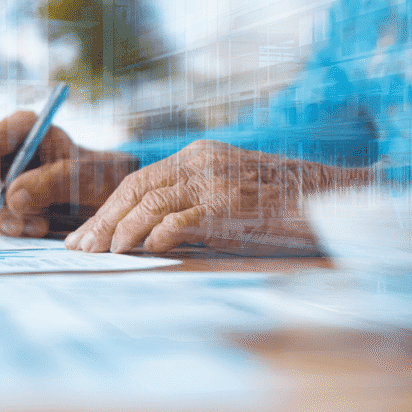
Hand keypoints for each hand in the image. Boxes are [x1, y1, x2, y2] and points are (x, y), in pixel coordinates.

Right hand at [0, 110, 139, 236]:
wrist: (104, 190)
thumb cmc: (98, 173)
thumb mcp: (83, 177)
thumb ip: (52, 183)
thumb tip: (13, 198)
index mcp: (22, 127)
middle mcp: (6, 147)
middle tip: (17, 226)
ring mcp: (2, 172)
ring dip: (5, 219)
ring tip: (39, 228)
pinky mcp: (3, 196)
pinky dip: (11, 227)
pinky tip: (37, 229)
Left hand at [64, 140, 372, 255]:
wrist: (333, 199)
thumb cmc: (278, 206)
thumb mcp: (227, 197)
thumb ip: (189, 207)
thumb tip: (145, 237)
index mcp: (196, 157)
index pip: (137, 182)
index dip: (106, 210)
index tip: (83, 236)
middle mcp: (200, 162)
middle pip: (134, 189)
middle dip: (102, 221)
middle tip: (79, 248)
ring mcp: (215, 181)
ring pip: (151, 203)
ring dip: (121, 231)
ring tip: (104, 254)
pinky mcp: (230, 205)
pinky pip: (183, 218)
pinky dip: (159, 234)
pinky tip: (143, 250)